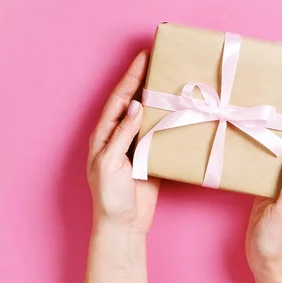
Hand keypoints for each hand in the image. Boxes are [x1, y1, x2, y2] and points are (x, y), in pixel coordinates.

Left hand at [87, 51, 159, 233]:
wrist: (124, 225)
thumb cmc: (109, 196)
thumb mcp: (109, 163)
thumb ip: (122, 134)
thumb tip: (134, 106)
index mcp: (104, 134)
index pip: (119, 99)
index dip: (130, 77)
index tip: (143, 58)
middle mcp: (119, 136)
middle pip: (132, 101)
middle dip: (143, 80)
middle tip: (159, 60)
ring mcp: (136, 146)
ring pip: (147, 115)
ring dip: (157, 98)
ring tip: (170, 79)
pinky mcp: (151, 157)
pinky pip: (159, 133)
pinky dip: (167, 120)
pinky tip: (177, 110)